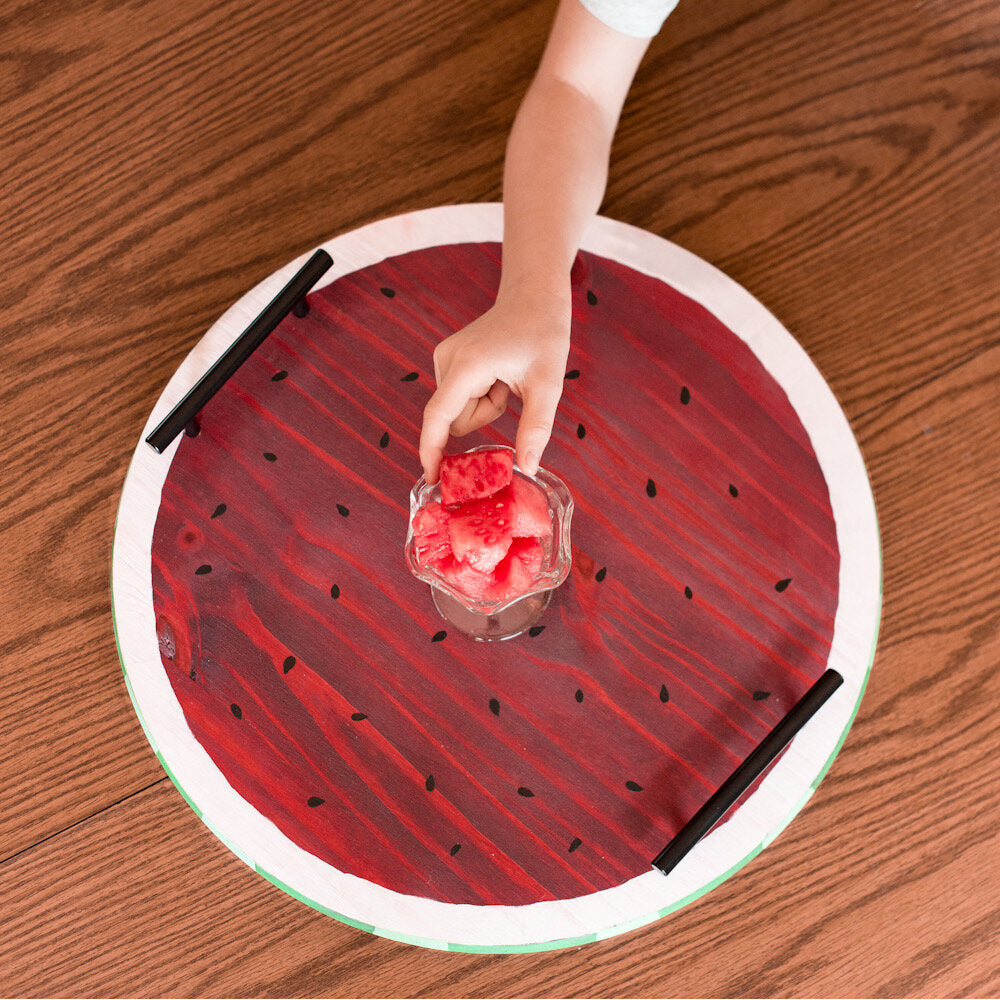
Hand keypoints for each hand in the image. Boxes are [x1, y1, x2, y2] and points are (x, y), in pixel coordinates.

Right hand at [419, 287, 570, 482]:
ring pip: (459, 411)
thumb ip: (536, 427)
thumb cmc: (544, 333)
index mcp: (468, 365)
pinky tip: (497, 372)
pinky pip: (461, 398)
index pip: (438, 417)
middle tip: (511, 389)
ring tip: (506, 377)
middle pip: (456, 419)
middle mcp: (447, 359)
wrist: (533, 296)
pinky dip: (482, 394)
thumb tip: (528, 468)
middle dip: (485, 416)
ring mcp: (444, 358)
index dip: (431, 450)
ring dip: (486, 405)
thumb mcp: (548, 384)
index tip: (431, 479)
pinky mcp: (448, 360)